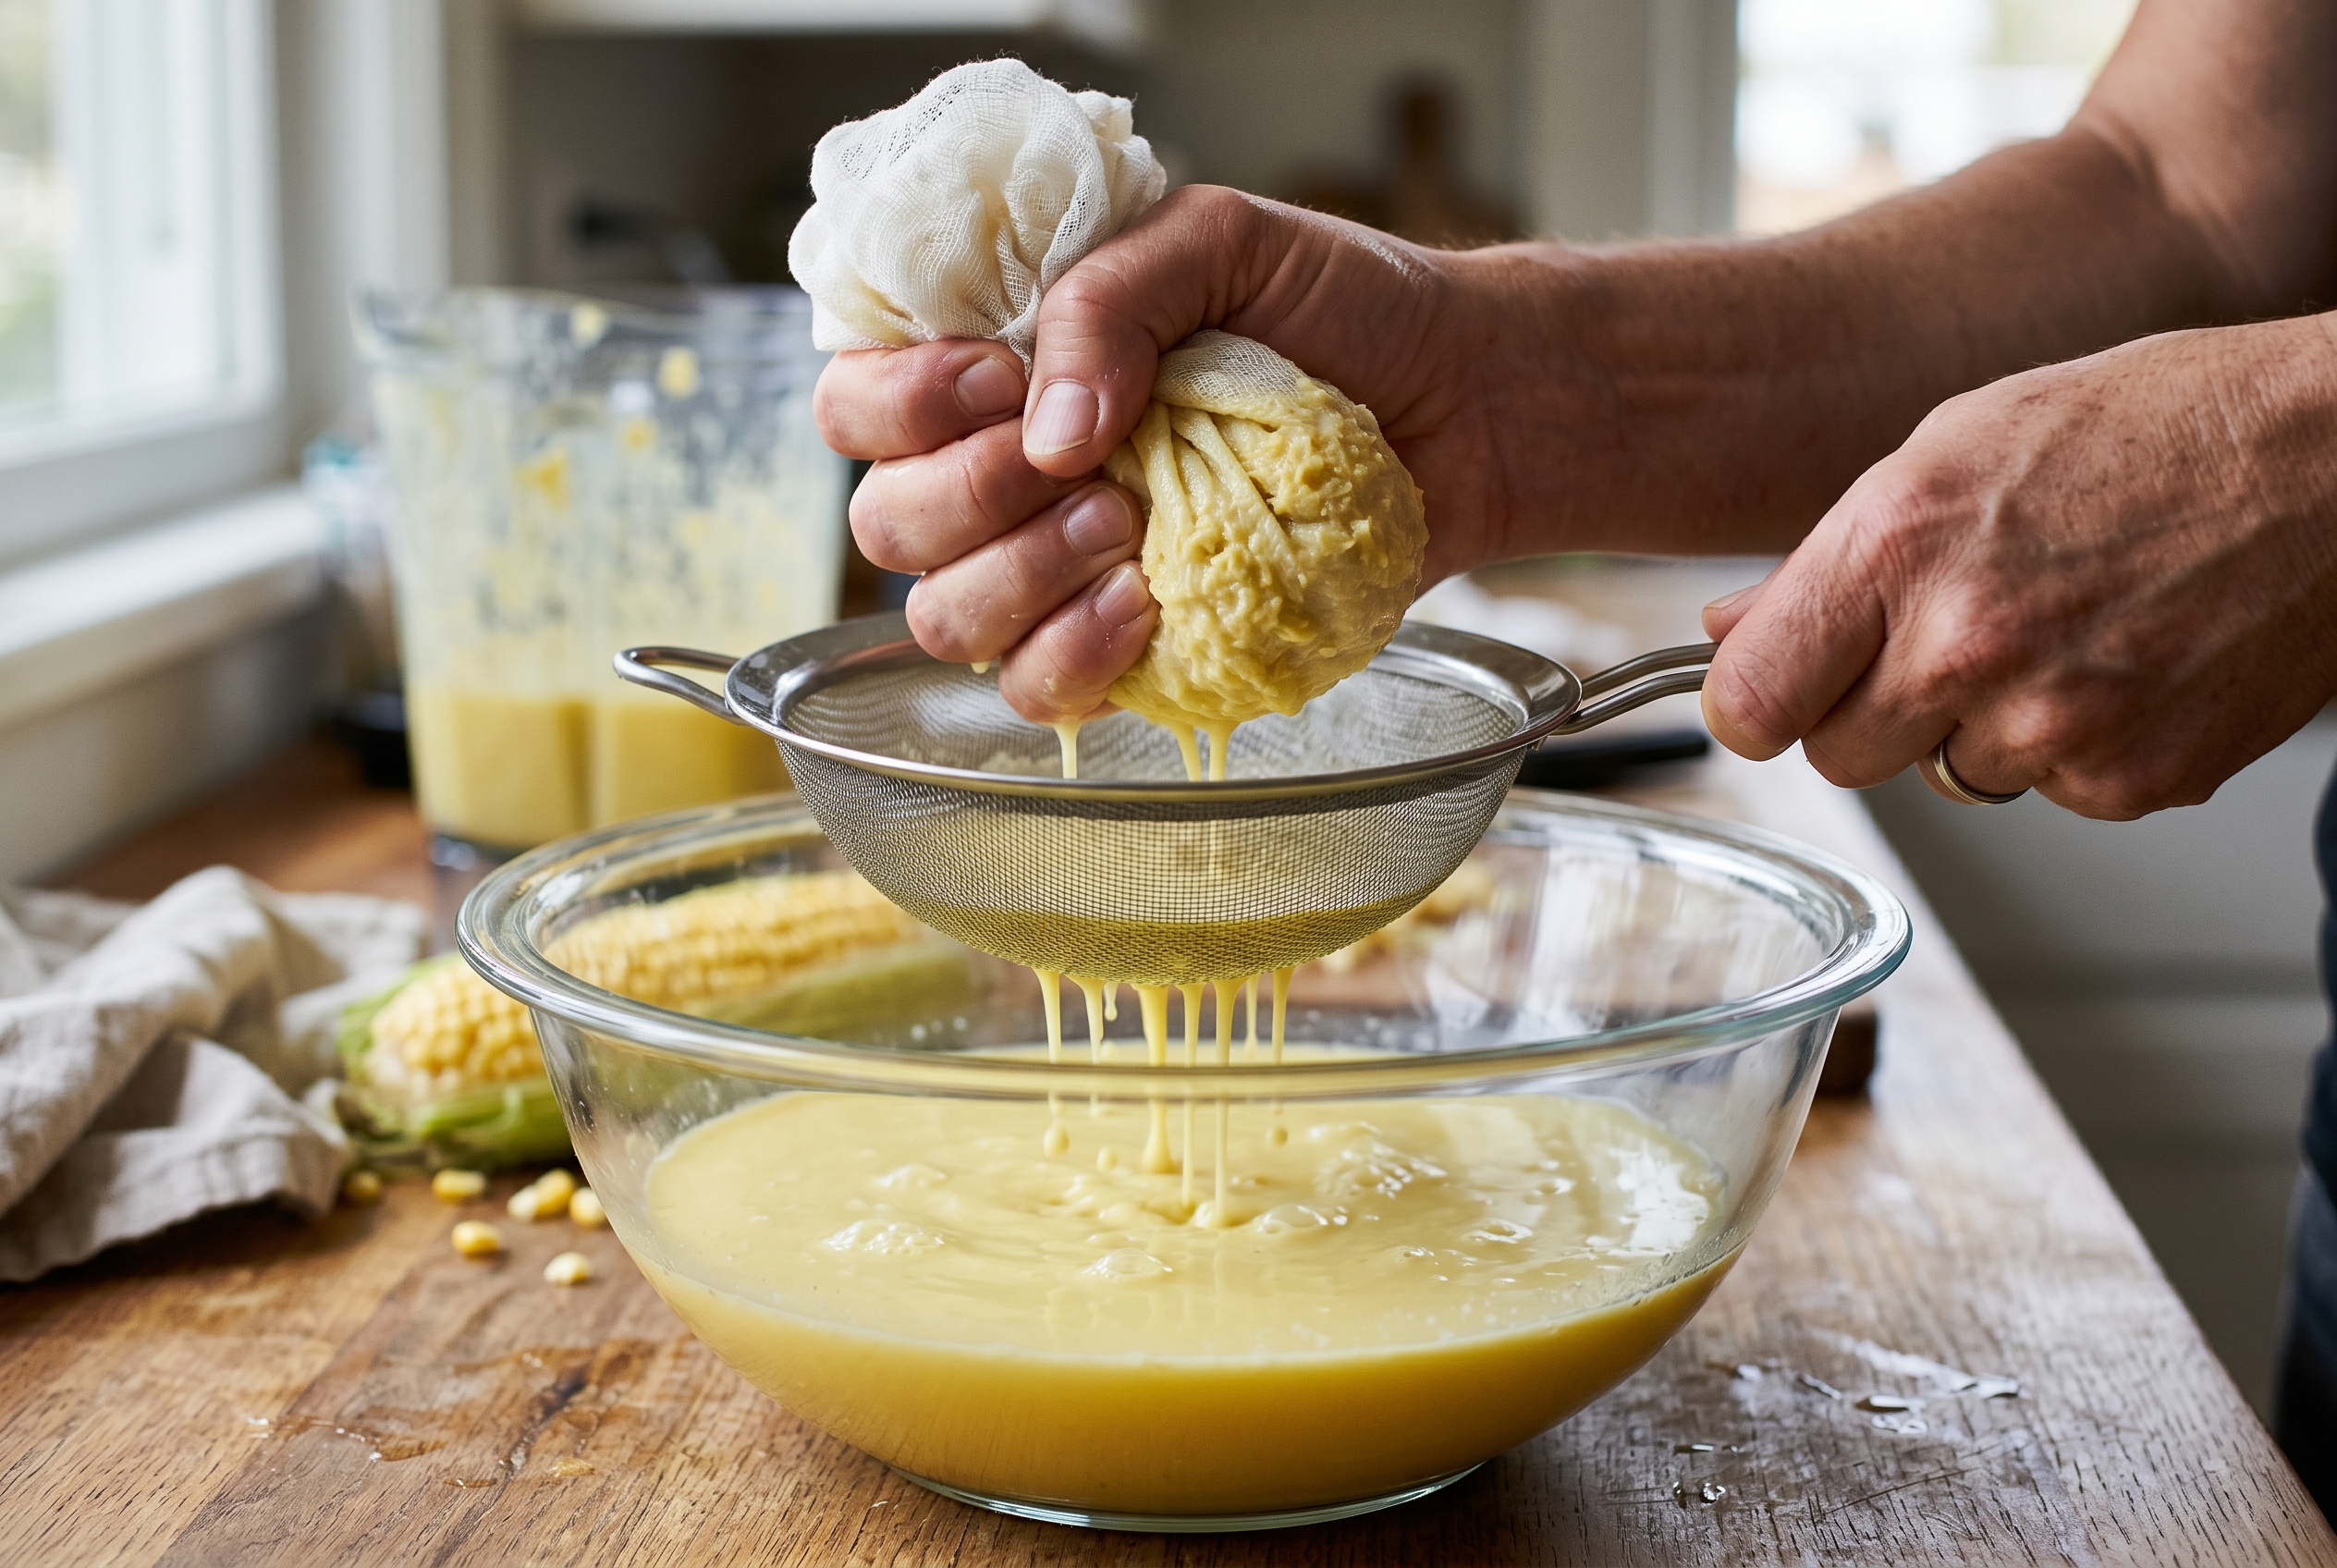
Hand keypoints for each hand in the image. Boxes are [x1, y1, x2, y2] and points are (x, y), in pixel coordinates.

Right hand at [812, 186, 1512, 722]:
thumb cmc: (1342, 310)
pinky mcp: (1128, 649)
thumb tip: (1044, 425)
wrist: (1464, 403)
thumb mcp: (1222, 244)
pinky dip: (1075, 656)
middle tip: (1090, 465)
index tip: (1003, 378)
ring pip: (945, 621)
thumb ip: (1112, 299)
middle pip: (885, 526)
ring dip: (1022, 578)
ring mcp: (1059, 571)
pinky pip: (1036, 692)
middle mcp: (1009, 474)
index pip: (858, 404)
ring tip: (1127, 529)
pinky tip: (1146, 604)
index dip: (901, 405)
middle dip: (970, 498)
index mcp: (1001, 366)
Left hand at [1699, 315, 2336, 819]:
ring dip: (1979, 724)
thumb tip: (1729, 632)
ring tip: (2061, 626)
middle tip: (1951, 633)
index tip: (1778, 687)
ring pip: (1946, 777)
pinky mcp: (2130, 780)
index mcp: (1900, 546)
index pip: (1750, 704)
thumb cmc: (2154, 426)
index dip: (1759, 700)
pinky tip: (2123, 660)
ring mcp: (2052, 723)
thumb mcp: (1957, 446)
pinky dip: (2074, 746)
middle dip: (1872, 708)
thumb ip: (1825, 559)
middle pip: (1838, 756)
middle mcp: (1966, 645)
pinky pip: (2048, 791)